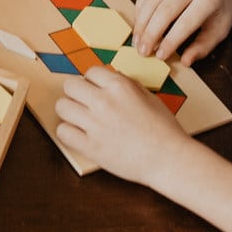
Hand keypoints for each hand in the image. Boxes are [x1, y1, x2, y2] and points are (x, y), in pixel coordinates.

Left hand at [56, 66, 188, 186]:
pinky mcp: (90, 147)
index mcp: (119, 86)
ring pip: (62, 106)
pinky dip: (68, 132)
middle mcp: (103, 101)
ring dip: (70, 112)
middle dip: (76, 93)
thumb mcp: (149, 96)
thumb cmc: (163, 129)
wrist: (169, 159)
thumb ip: (126, 85)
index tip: (96, 91)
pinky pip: (62, 132)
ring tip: (80, 119)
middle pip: (70, 85)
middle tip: (85, 104)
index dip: (93, 82)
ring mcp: (94, 124)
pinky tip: (79, 135)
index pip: (90, 72)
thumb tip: (109, 80)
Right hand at [133, 0, 231, 64]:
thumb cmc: (222, 6)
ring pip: (150, 1)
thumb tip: (184, 61)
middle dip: (150, 35)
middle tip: (143, 52)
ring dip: (141, 24)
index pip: (185, 23)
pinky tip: (139, 25)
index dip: (170, 41)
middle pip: (163, 12)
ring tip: (137, 42)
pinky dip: (139, 10)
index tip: (160, 56)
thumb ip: (203, 46)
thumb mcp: (221, 29)